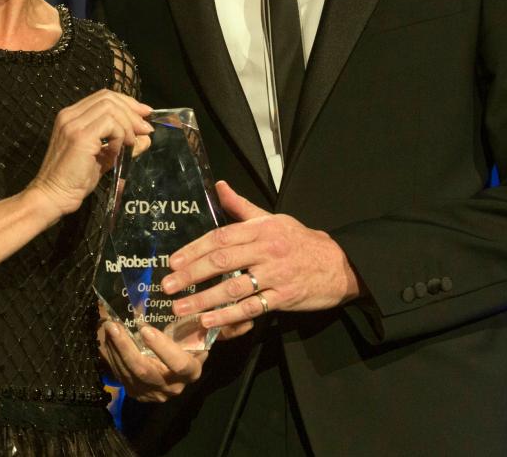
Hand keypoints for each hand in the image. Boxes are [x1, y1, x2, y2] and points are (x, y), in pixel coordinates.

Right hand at [28, 90, 152, 217]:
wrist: (53, 196)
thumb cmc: (75, 180)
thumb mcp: (105, 158)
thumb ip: (124, 144)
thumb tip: (147, 137)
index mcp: (72, 116)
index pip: (104, 96)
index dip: (127, 102)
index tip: (144, 115)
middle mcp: (70, 115)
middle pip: (109, 97)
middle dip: (132, 111)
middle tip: (146, 129)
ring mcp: (73, 124)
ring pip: (111, 108)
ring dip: (128, 124)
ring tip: (131, 143)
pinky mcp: (80, 136)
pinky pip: (110, 124)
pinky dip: (121, 135)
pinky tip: (118, 151)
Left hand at [97, 321, 205, 402]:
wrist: (176, 367)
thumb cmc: (186, 344)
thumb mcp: (193, 336)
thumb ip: (191, 328)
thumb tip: (186, 311)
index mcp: (191, 371)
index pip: (178, 364)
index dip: (162, 347)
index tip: (145, 329)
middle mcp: (173, 386)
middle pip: (145, 370)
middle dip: (126, 347)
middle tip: (114, 326)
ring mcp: (153, 393)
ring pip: (129, 373)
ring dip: (116, 349)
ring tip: (108, 327)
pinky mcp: (137, 393)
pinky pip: (121, 375)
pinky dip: (113, 356)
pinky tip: (109, 339)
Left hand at [161, 181, 360, 328]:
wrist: (339, 264)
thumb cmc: (300, 241)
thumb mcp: (273, 219)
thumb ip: (241, 207)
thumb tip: (219, 185)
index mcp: (261, 229)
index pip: (220, 237)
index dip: (194, 249)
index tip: (172, 261)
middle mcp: (267, 249)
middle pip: (222, 262)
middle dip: (191, 274)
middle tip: (167, 286)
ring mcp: (276, 275)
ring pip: (233, 287)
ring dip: (203, 300)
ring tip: (180, 309)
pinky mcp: (284, 297)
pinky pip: (251, 307)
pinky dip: (228, 316)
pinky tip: (209, 322)